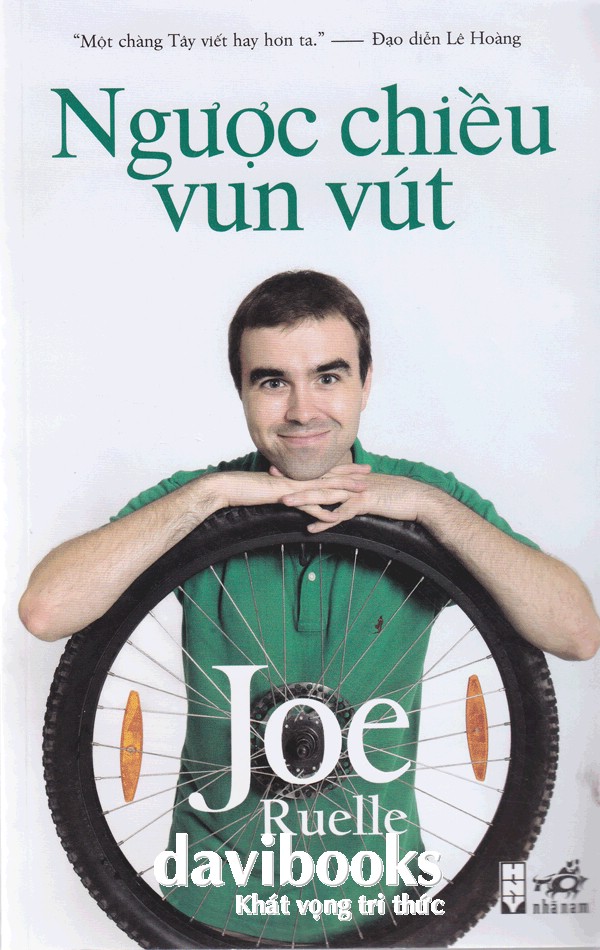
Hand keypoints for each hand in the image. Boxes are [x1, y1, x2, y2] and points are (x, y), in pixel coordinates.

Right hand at [212, 465, 370, 512]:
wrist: (231, 486)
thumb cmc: (248, 488)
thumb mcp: (272, 490)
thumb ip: (286, 492)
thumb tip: (295, 497)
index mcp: (296, 476)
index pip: (324, 471)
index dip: (342, 469)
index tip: (358, 467)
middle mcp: (297, 478)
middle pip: (329, 475)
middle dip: (351, 474)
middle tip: (370, 472)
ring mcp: (293, 486)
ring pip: (324, 488)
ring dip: (344, 490)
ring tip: (362, 491)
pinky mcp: (285, 496)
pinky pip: (307, 505)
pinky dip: (321, 512)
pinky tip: (334, 517)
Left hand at [274, 468, 439, 532]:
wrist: (414, 497)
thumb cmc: (392, 495)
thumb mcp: (368, 492)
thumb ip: (352, 493)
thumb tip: (340, 498)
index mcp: (347, 478)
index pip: (317, 474)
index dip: (298, 472)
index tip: (277, 470)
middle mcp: (347, 482)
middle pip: (315, 481)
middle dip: (293, 480)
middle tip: (270, 478)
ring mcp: (354, 492)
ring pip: (324, 495)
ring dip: (304, 499)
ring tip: (284, 503)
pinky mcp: (363, 503)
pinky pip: (340, 514)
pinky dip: (325, 522)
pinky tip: (311, 528)